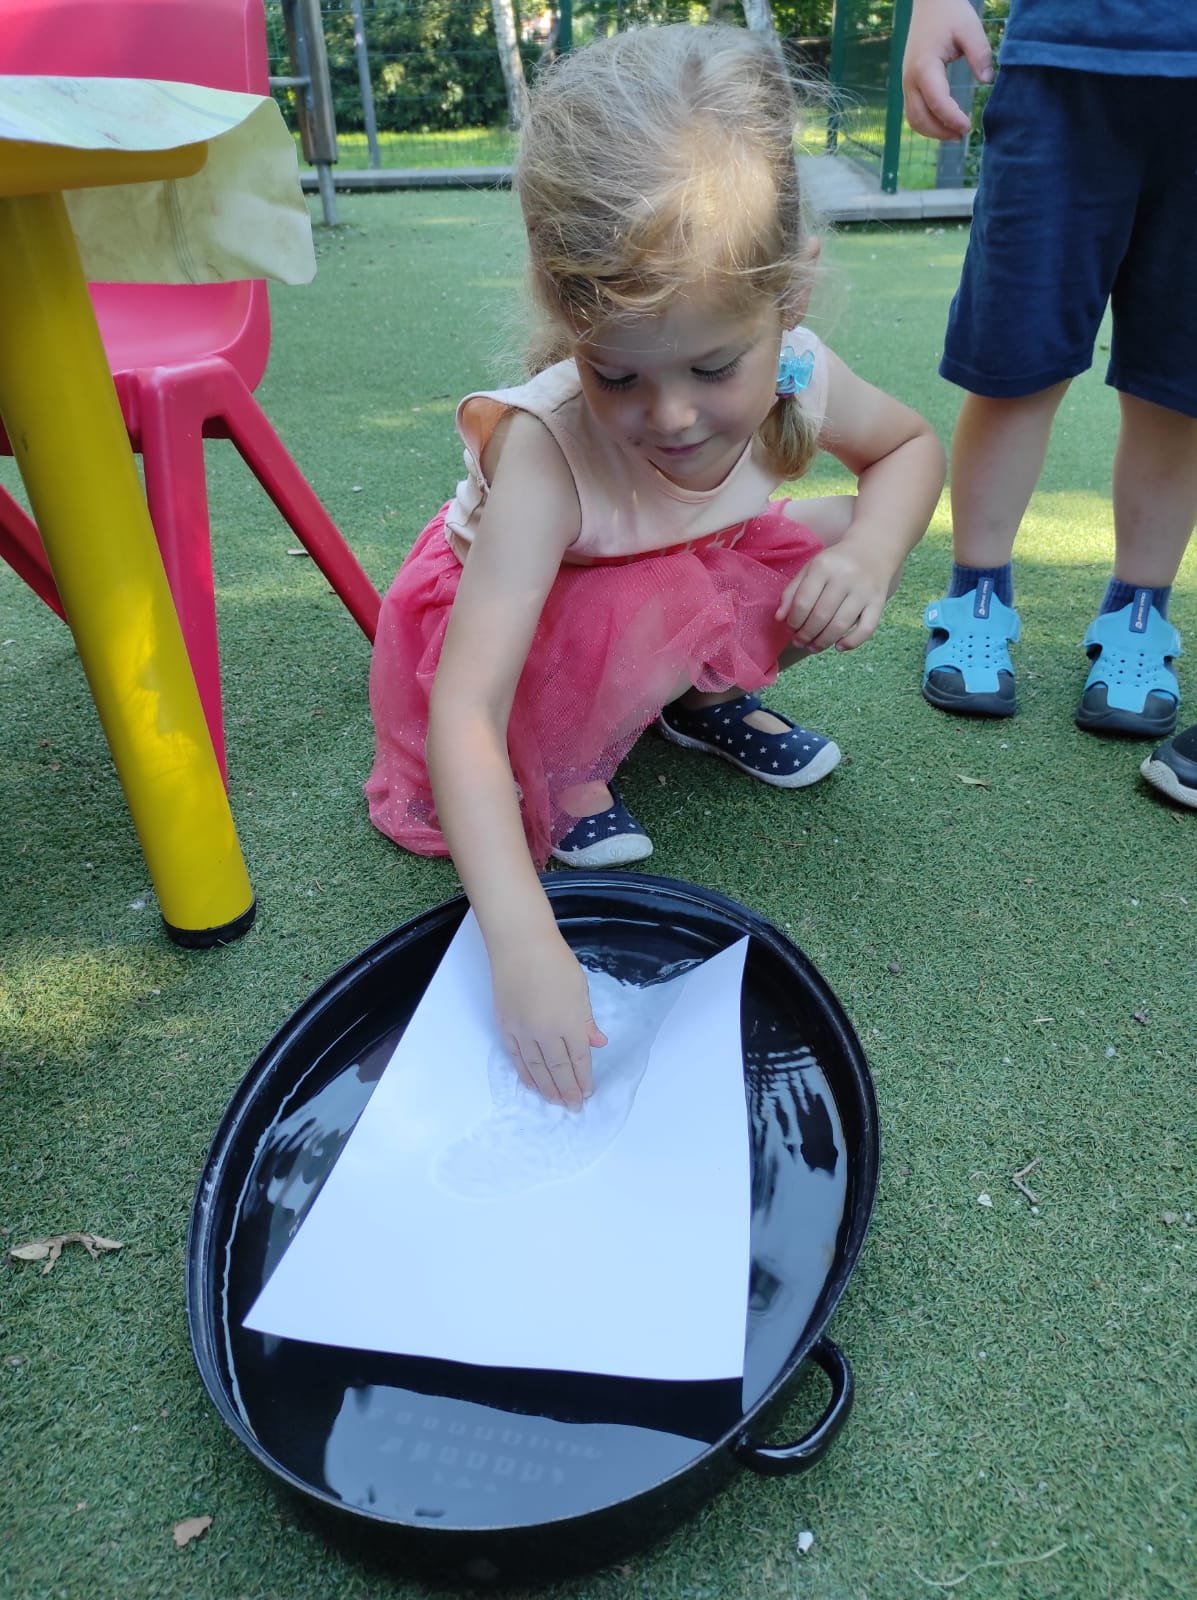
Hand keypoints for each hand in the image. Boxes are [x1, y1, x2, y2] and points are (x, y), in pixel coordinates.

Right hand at [490, 933, 605, 1110]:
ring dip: (546, 1087)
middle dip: (567, 1090)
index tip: (587, 1093)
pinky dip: (524, 1072)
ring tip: (554, 1101)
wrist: (521, 946)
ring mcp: (522, 1030)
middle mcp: (545, 1032)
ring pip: (535, 1068)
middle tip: (572, 1106)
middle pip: (557, 1069)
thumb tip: (597, 1043)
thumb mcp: (580, 990)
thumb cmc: (556, 962)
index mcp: (569, 1023)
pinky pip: (516, 1057)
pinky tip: (531, 1083)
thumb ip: (586, 1020)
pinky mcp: (505, 1025)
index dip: (583, 1079)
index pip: (578, 1060)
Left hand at [775, 542, 891, 653]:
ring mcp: (864, 590)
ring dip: (823, 642)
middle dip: (806, 635)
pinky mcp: (879, 602)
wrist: (872, 551)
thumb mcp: (810, 569)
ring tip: (813, 647)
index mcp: (824, 566)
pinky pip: (866, 629)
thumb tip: (780, 618)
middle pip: (821, 616)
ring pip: (841, 625)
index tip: (790, 629)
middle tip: (799, 642)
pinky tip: (839, 647)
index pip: (803, 602)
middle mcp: (845, 577)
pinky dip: (852, 642)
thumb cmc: (835, 564)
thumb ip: (792, 591)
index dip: (793, 621)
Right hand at [901, 0, 992, 140]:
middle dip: (941, 131)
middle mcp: (910, 79)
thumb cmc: (951, 14)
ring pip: (914, 119)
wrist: (930, 4)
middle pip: (920, 118)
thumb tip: (986, 81)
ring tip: (955, 133)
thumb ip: (980, 53)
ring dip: (933, 131)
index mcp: (924, 66)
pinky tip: (945, 124)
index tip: (969, 126)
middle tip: (964, 134)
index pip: (937, 102)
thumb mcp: (970, 28)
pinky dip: (928, 123)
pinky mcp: (909, 85)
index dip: (952, 119)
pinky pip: (914, 112)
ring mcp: (906, 83)